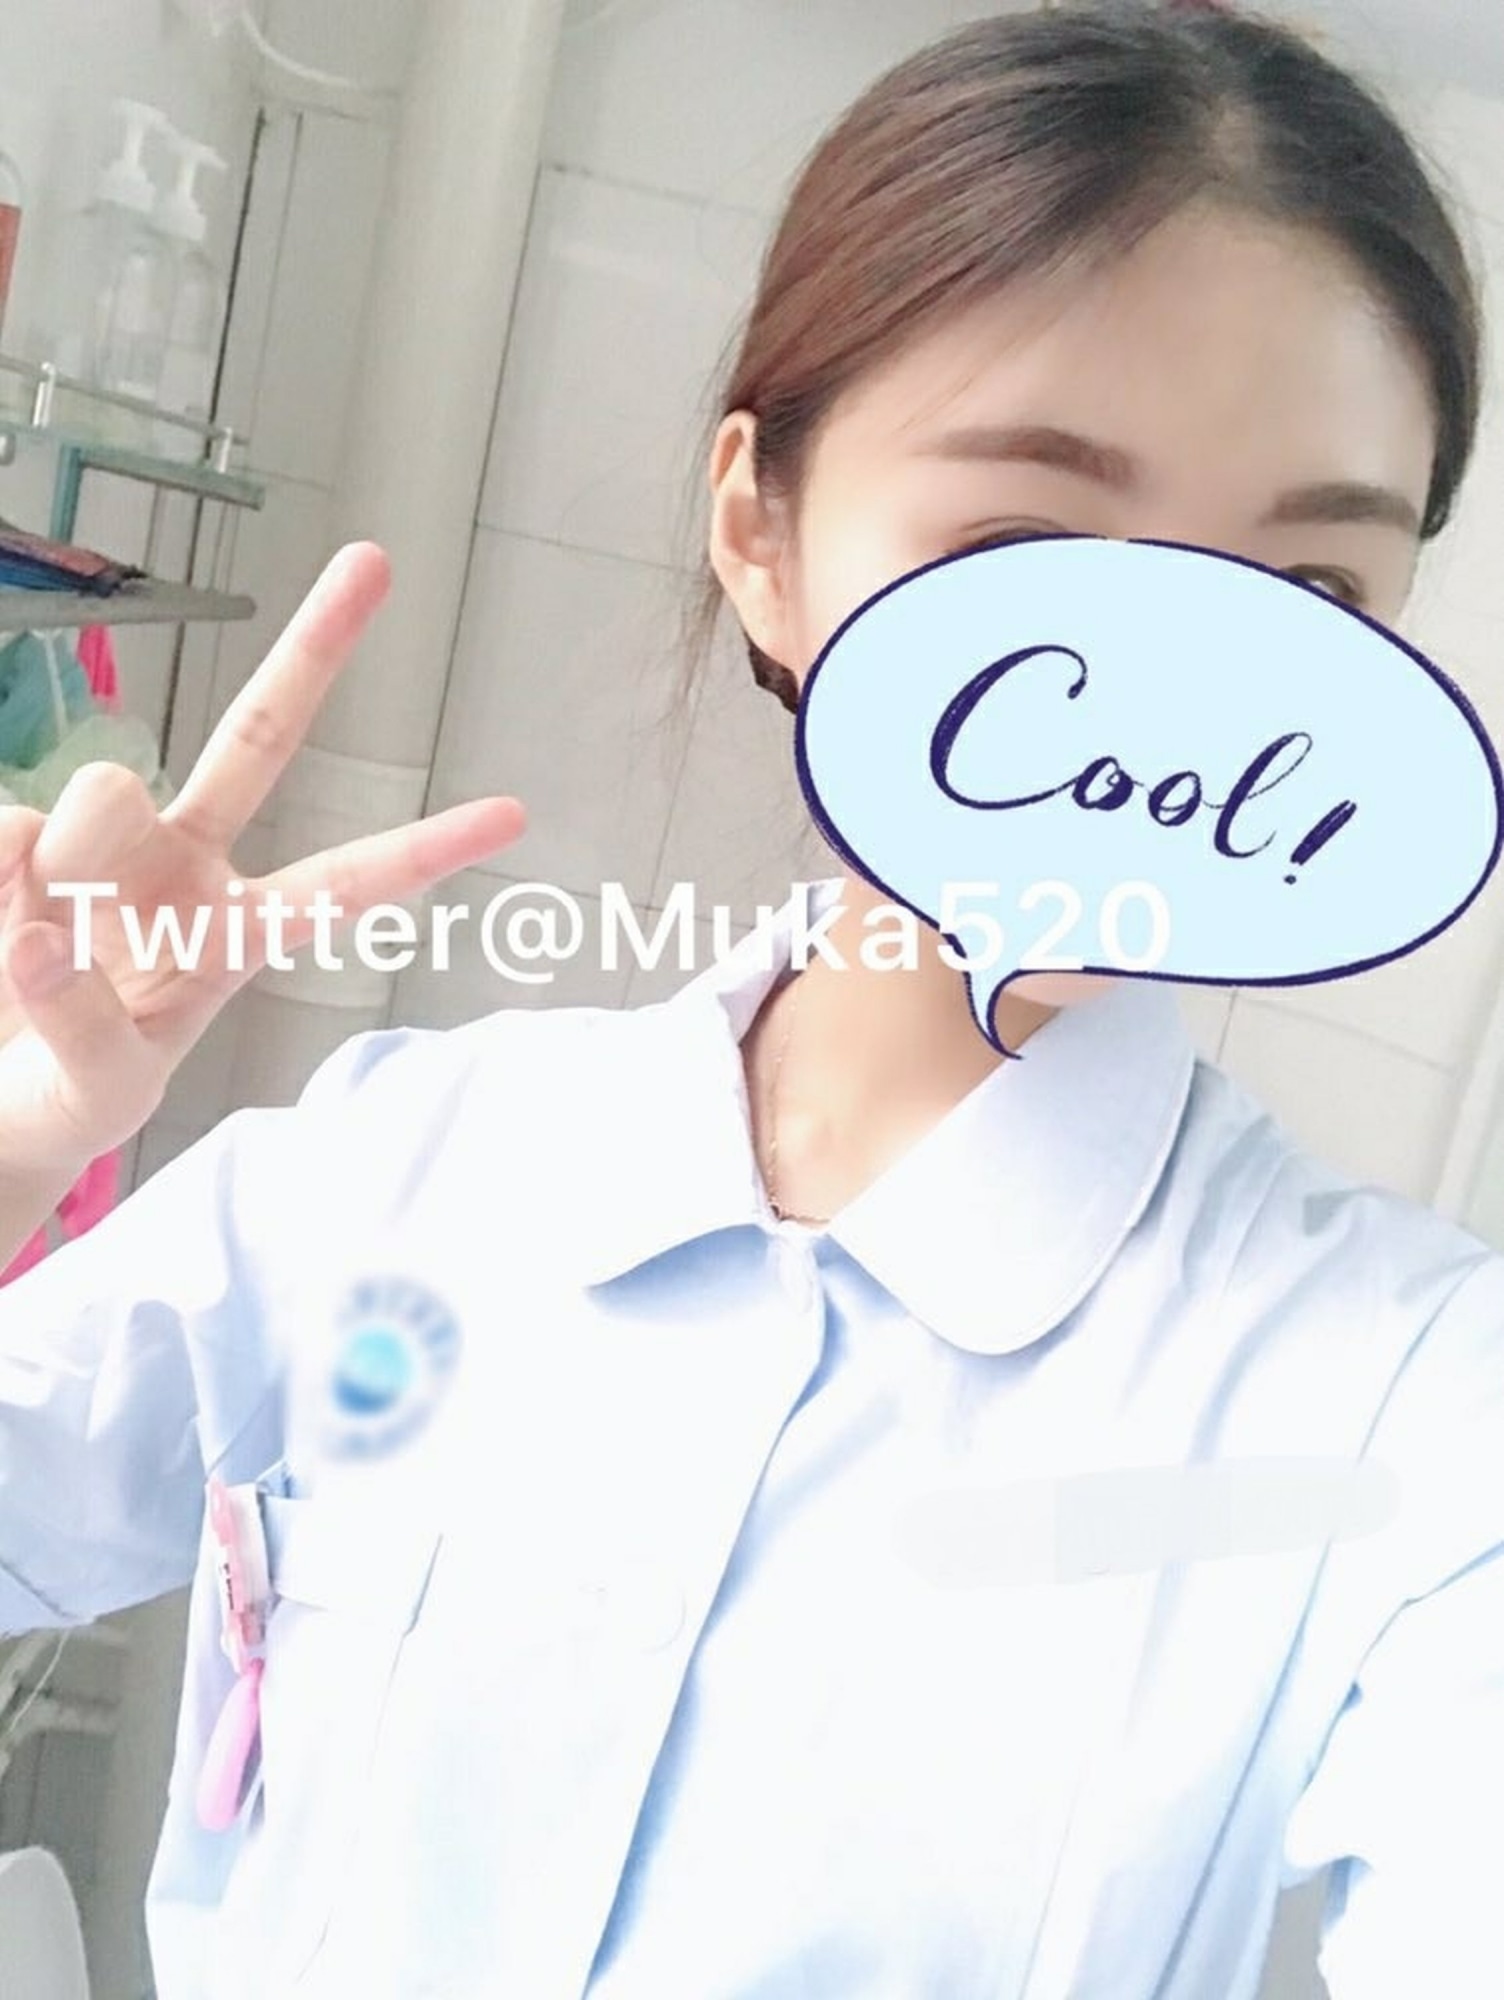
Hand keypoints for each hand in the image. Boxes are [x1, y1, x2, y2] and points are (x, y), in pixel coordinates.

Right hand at [0, 543, 524, 1178]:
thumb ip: (86, 1022)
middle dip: (316, 650)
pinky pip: (2, 828)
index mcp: (235, 932)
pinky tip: (1, 921)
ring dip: (62, 869)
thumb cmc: (65, 1098)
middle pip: (258, 737)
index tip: (515, 814)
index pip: (341, 885)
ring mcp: (98, 841)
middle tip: (376, 561)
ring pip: (98, 796)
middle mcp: (180, 864)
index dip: (422, 849)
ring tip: (29, 955)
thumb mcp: (102, 1091)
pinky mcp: (14, 832)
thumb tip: (46, 927)